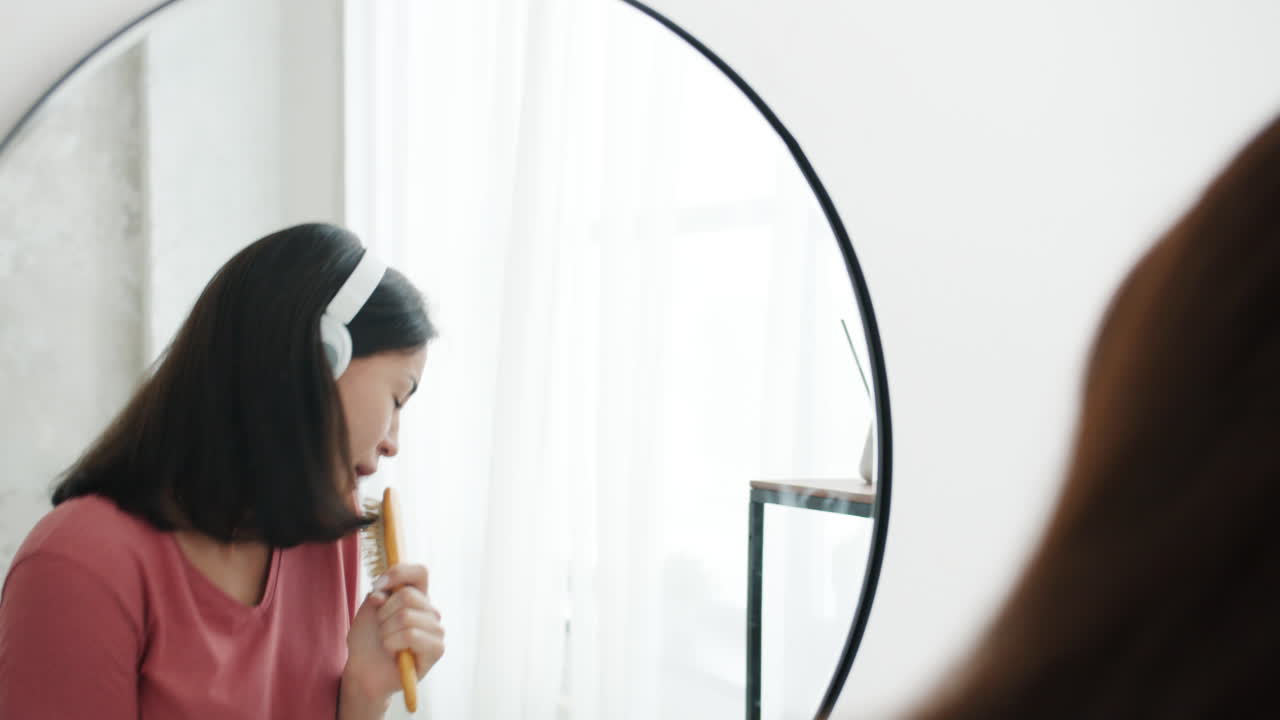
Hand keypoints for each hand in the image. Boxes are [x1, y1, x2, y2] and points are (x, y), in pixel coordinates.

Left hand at [343, 563, 444, 703]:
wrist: (363, 671)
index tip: (378, 587)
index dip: (398, 573)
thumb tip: (382, 594)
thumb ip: (377, 594)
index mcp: (418, 597)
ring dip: (386, 631)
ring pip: (406, 617)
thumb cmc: (367, 640)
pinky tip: (394, 653)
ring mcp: (436, 630)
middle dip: (384, 613)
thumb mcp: (368, 610)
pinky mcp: (437, 649)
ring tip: (386, 642)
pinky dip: (393, 643)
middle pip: (408, 595)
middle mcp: (430, 611)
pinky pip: (411, 636)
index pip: (420, 572)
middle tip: (381, 628)